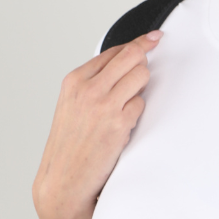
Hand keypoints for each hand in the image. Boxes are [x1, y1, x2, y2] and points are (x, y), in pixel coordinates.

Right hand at [33, 32, 160, 218]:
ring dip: (140, 90)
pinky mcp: (118, 123)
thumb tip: (124, 64)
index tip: (154, 37)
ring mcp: (103, 104)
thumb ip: (93, 83)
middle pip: (132, 57)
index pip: (113, 51)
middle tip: (144, 72)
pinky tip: (122, 127)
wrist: (64, 180)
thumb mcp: (72, 105)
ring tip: (124, 108)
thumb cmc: (70, 145)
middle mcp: (88, 88)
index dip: (138, 43)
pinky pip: (141, 104)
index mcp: (74, 80)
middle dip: (143, 62)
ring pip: (141, 76)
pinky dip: (136, 113)